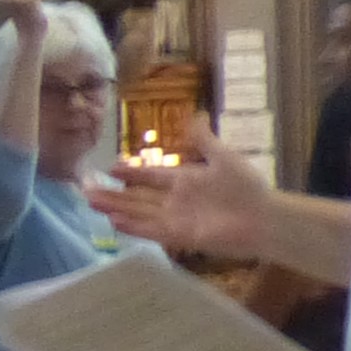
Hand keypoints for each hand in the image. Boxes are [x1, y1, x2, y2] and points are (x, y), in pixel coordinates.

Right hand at [92, 123, 271, 257]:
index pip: (151, 176)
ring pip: (139, 212)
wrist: (264, 217)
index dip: (132, 172)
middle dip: (113, 194)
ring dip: (116, 208)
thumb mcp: (224, 157)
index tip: (111, 168)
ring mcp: (176, 219)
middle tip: (87, 190)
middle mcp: (176, 200)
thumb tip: (194, 115)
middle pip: (138, 197)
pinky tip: (115, 222)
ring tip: (92, 203)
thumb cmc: (246, 186)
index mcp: (185, 180)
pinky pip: (152, 231)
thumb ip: (204, 140)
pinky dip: (134, 227)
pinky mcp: (180, 236)